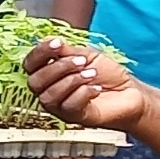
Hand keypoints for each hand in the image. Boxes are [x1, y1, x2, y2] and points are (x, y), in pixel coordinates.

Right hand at [23, 40, 149, 130]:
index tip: (58, 43)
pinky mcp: (75, 118)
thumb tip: (47, 40)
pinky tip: (96, 88)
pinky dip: (83, 93)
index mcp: (49, 74)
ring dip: (72, 80)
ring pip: (50, 96)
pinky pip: (69, 106)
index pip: (30, 64)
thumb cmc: (108, 74)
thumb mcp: (86, 55)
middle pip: (35, 82)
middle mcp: (49, 92)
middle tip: (81, 61)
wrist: (130, 92)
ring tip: (92, 73)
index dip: (40, 52)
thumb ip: (66, 51)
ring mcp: (60, 107)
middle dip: (58, 68)